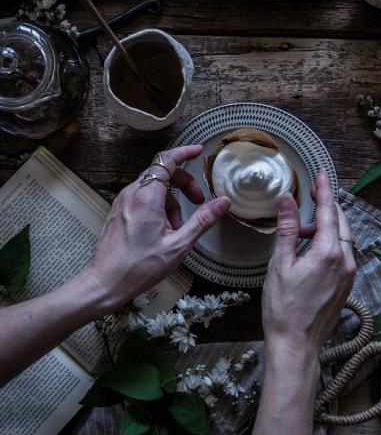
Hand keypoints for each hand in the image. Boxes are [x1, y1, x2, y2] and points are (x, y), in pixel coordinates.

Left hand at [81, 145, 229, 311]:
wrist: (106, 283)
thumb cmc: (138, 267)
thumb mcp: (179, 245)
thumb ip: (203, 220)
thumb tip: (222, 203)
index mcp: (147, 197)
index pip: (167, 160)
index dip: (184, 153)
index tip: (197, 151)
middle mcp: (132, 194)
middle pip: (162, 173)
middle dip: (183, 184)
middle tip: (198, 201)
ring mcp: (123, 201)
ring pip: (153, 188)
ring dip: (170, 201)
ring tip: (175, 228)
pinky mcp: (119, 211)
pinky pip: (142, 199)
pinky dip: (157, 207)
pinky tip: (161, 231)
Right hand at [262, 169, 355, 357]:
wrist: (296, 345)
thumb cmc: (284, 309)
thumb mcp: (280, 265)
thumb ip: (287, 230)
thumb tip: (288, 202)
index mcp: (329, 253)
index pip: (328, 211)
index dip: (324, 190)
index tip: (321, 174)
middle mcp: (345, 262)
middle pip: (340, 222)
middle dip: (326, 206)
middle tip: (312, 195)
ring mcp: (349, 275)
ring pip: (342, 238)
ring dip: (325, 228)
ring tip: (300, 233)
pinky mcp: (347, 285)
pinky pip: (343, 254)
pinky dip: (329, 244)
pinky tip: (310, 251)